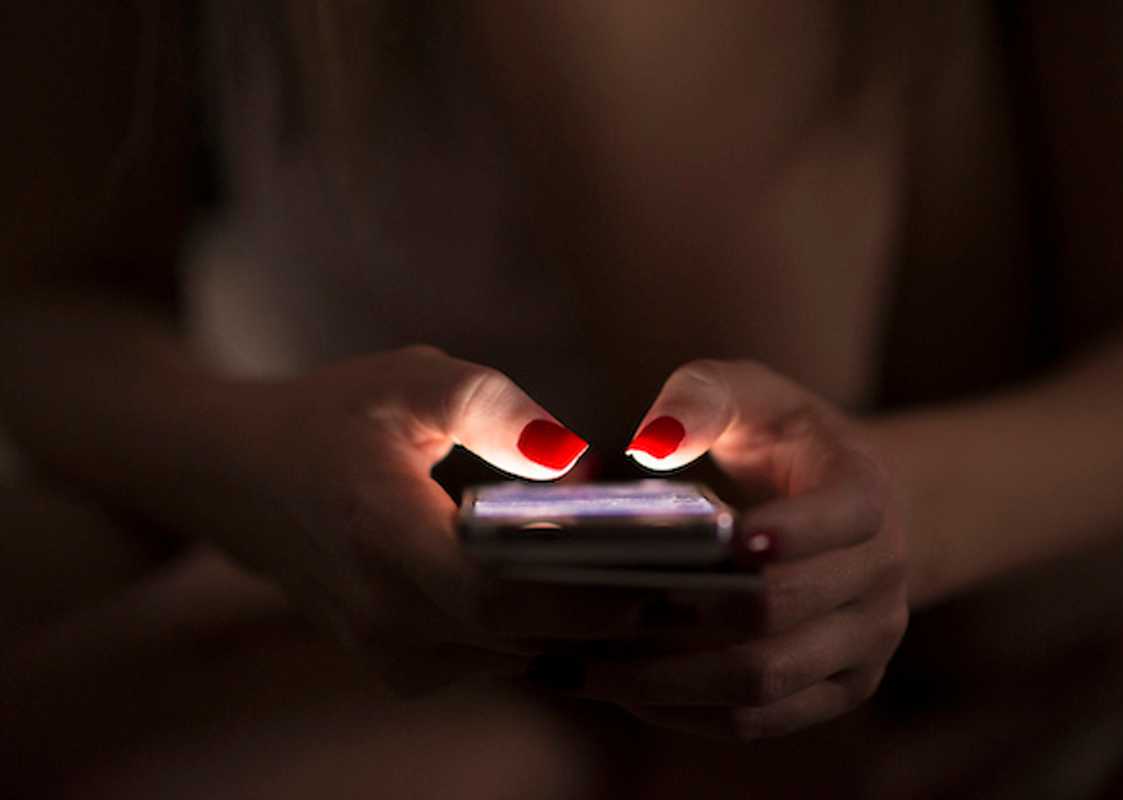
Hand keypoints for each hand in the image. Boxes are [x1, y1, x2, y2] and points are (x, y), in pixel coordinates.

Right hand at [221, 346, 647, 692]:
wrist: (238, 477)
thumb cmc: (329, 418)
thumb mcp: (411, 383)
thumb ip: (495, 408)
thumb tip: (575, 458)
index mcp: (383, 538)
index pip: (498, 600)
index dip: (581, 596)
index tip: (651, 571)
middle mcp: (380, 615)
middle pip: (519, 640)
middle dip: (598, 610)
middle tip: (667, 572)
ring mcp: (382, 651)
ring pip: (511, 658)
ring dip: (569, 623)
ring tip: (629, 572)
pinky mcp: (394, 664)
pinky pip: (488, 662)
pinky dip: (531, 633)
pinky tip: (562, 586)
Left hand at [567, 360, 908, 738]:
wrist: (845, 507)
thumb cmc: (781, 441)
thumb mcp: (751, 395)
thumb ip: (702, 397)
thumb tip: (653, 443)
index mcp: (869, 499)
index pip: (840, 521)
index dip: (785, 533)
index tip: (720, 538)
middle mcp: (882, 579)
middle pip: (781, 615)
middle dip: (688, 618)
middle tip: (598, 611)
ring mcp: (865, 644)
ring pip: (764, 682)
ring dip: (671, 681)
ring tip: (586, 666)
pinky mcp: (836, 690)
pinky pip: (759, 721)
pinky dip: (687, 714)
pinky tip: (620, 691)